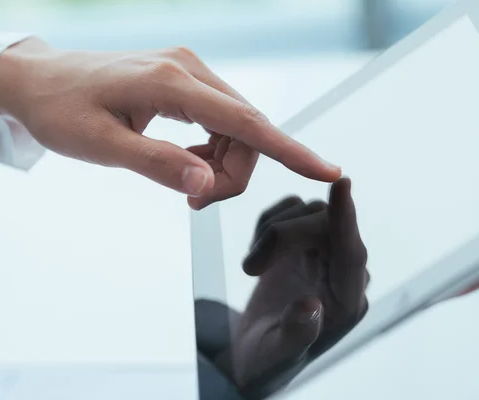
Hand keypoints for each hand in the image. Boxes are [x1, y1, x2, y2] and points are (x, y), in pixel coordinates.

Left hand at [0, 38, 340, 209]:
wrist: (39, 81)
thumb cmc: (61, 111)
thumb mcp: (100, 146)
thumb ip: (156, 165)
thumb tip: (207, 185)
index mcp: (170, 81)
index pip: (246, 122)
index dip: (290, 150)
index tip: (330, 171)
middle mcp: (188, 69)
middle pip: (245, 129)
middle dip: (234, 172)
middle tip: (195, 202)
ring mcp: (187, 71)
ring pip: (235, 126)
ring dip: (223, 163)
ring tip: (185, 185)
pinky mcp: (182, 79)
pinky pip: (218, 119)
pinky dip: (212, 149)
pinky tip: (185, 160)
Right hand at [218, 178, 368, 392]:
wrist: (256, 352)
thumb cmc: (270, 359)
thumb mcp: (277, 354)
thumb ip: (297, 332)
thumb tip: (312, 304)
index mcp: (346, 302)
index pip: (351, 253)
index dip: (346, 219)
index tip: (342, 184)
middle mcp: (340, 273)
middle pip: (323, 225)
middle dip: (281, 237)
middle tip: (249, 268)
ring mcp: (321, 256)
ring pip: (307, 213)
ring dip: (272, 232)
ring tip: (251, 268)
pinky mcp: (301, 245)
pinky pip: (290, 213)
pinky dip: (267, 225)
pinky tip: (258, 255)